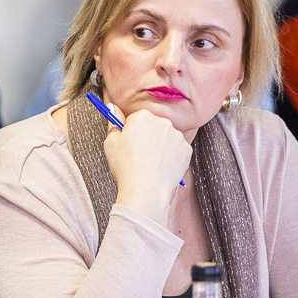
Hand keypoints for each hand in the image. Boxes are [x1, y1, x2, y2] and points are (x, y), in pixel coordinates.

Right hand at [104, 104, 190, 226]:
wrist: (145, 190)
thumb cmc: (125, 167)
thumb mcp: (111, 143)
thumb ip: (113, 121)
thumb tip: (113, 106)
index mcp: (143, 116)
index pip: (136, 118)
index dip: (131, 132)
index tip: (128, 143)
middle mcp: (163, 122)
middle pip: (153, 126)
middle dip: (146, 136)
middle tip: (138, 155)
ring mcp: (177, 136)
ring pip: (165, 138)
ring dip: (159, 146)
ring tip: (149, 163)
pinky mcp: (186, 150)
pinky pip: (176, 150)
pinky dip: (170, 157)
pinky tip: (160, 167)